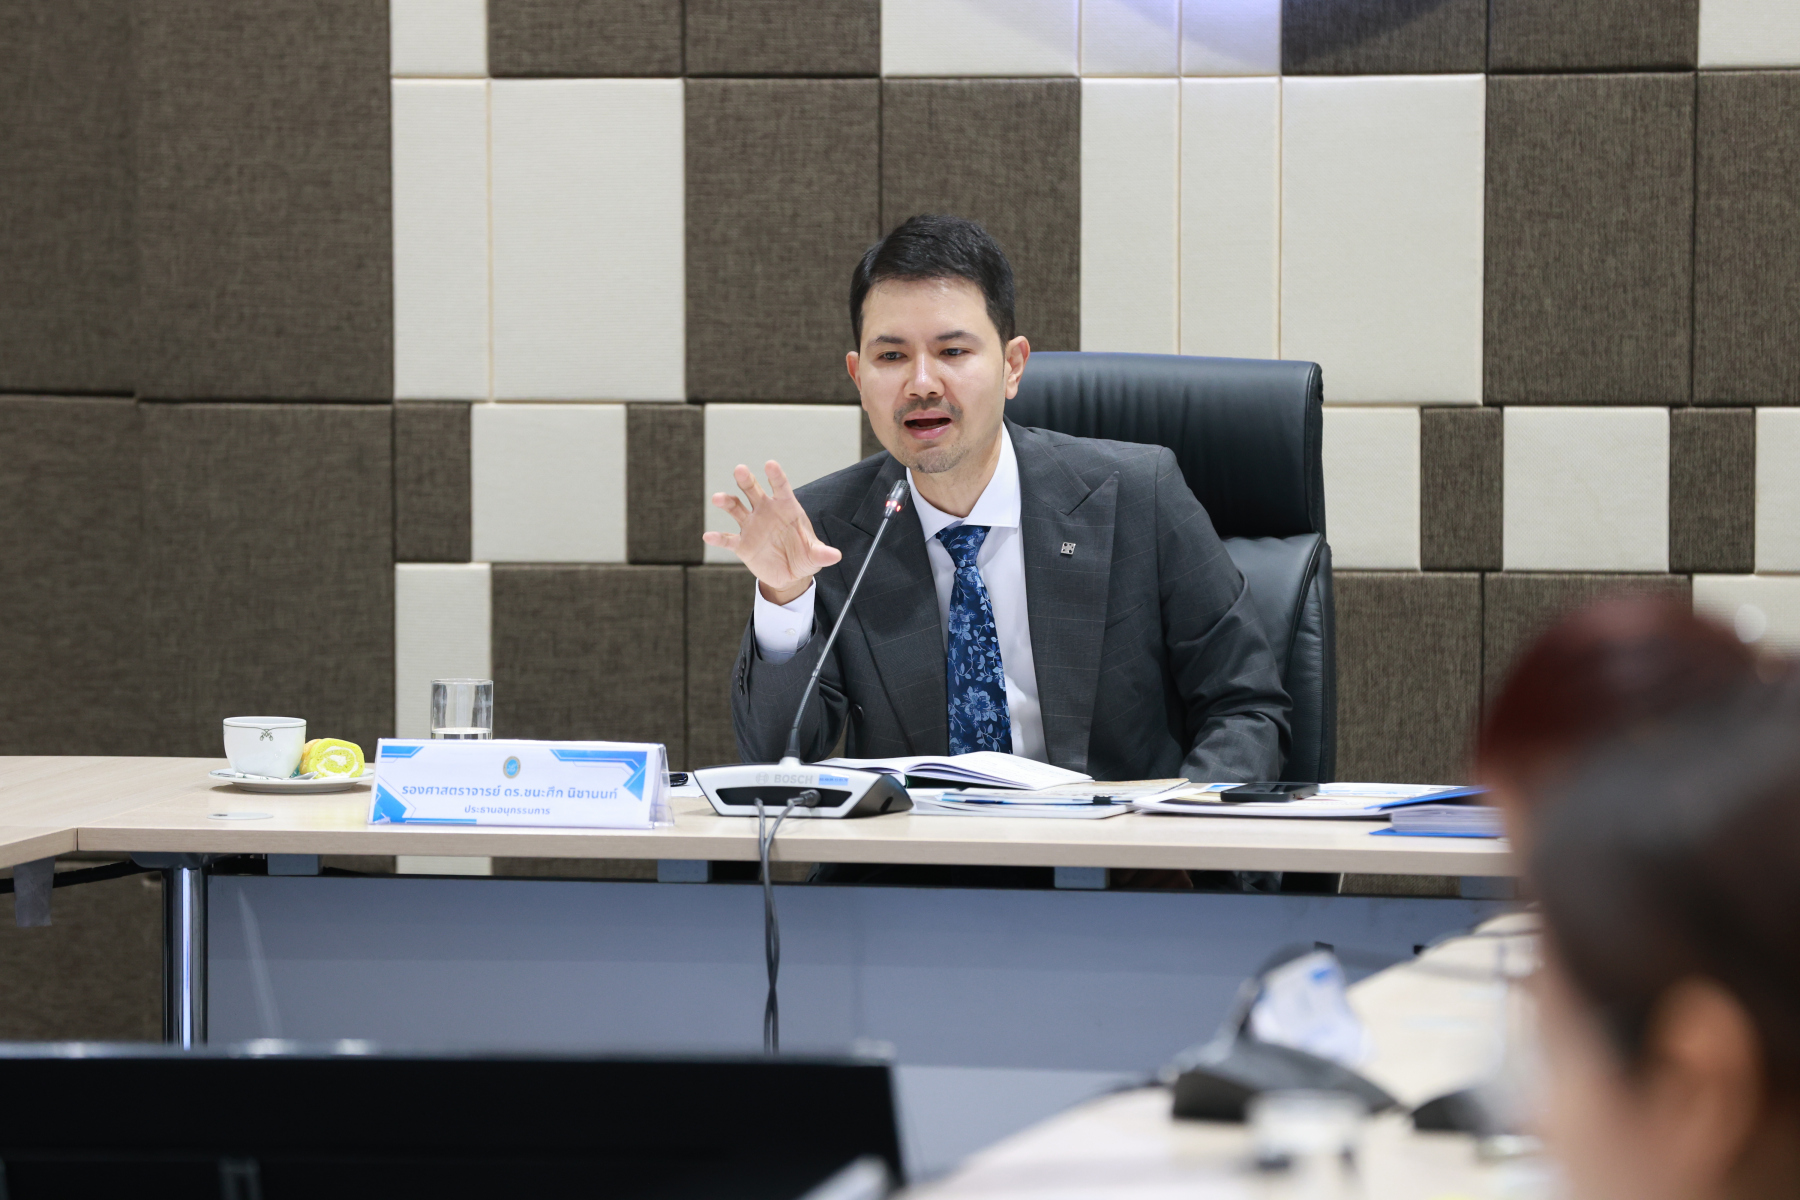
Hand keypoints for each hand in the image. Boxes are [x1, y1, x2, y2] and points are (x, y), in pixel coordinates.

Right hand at [702, 460, 841, 604]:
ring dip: (727, 502)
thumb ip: (822, 553)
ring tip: (718, 498)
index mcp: (785, 507)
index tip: (770, 465)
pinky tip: (709, 536)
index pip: (780, 487)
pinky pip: (728, 538)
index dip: (775, 476)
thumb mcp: (815, 555)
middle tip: (740, 470)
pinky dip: (718, 538)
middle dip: (746, 480)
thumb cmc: (805, 555)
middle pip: (753, 490)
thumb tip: (835, 556)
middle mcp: (765, 511)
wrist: (790, 574)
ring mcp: (752, 526)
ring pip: (736, 508)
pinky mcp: (742, 544)